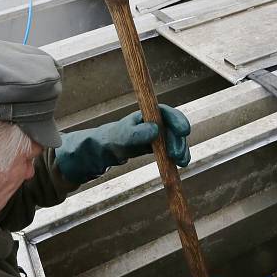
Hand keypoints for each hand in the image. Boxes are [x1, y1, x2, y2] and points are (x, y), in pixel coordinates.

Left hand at [55, 104, 190, 183]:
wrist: (92, 155)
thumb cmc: (103, 144)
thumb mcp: (119, 139)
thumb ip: (136, 134)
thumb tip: (156, 130)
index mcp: (141, 116)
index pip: (164, 112)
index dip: (176, 120)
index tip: (184, 131)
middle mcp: (147, 124)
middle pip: (171, 127)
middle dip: (178, 140)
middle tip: (179, 156)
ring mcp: (149, 136)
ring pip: (171, 139)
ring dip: (179, 149)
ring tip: (182, 162)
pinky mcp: (149, 147)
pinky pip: (166, 149)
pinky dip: (174, 156)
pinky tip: (178, 164)